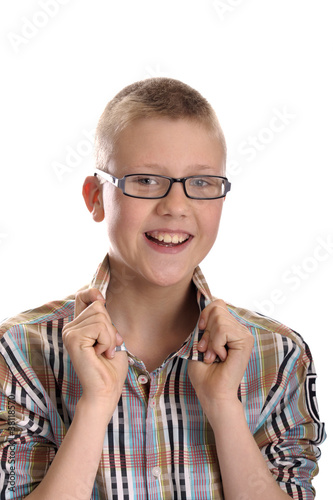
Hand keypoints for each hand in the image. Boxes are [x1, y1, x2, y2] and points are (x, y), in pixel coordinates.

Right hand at [62, 288, 127, 417]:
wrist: (106, 389)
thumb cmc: (110, 367)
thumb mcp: (110, 336)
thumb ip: (104, 320)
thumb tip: (100, 300)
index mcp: (78, 326)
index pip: (82, 298)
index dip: (92, 293)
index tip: (101, 298)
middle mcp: (70, 327)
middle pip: (98, 307)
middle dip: (110, 327)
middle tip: (107, 347)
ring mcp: (70, 332)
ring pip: (100, 316)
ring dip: (110, 336)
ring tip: (104, 352)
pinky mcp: (74, 339)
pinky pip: (100, 327)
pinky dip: (107, 340)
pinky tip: (100, 354)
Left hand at [188, 299, 253, 418]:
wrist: (211, 392)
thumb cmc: (204, 372)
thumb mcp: (199, 342)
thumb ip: (204, 324)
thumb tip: (206, 303)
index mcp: (230, 328)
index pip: (218, 304)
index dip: (205, 316)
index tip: (200, 333)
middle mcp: (239, 329)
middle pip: (217, 308)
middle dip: (205, 330)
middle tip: (207, 350)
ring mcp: (245, 335)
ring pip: (219, 318)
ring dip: (210, 339)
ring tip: (213, 355)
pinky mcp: (246, 342)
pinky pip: (223, 330)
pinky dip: (215, 344)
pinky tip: (220, 357)